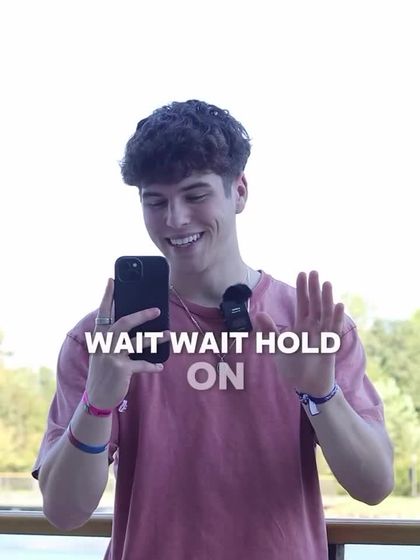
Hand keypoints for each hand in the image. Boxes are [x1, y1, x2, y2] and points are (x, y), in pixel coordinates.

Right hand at [85, 278, 169, 408]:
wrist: (96, 397)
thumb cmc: (103, 371)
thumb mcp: (102, 352)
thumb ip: (113, 338)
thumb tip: (133, 322)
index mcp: (99, 337)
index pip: (103, 313)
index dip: (107, 296)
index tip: (111, 280)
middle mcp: (104, 345)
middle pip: (124, 323)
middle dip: (142, 315)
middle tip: (157, 309)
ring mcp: (112, 357)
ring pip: (138, 342)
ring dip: (155, 338)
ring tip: (169, 334)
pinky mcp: (121, 370)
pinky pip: (142, 365)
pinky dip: (152, 365)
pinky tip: (160, 366)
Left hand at [254, 270, 344, 395]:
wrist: (306, 386)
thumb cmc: (292, 367)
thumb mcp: (276, 347)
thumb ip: (268, 331)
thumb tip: (258, 313)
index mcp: (301, 326)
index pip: (302, 304)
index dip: (302, 289)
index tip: (302, 273)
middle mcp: (313, 328)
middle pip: (314, 304)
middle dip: (314, 289)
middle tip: (313, 272)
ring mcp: (323, 335)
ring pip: (325, 313)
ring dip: (326, 299)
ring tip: (326, 283)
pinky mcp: (330, 345)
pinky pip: (333, 329)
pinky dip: (336, 317)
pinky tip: (338, 305)